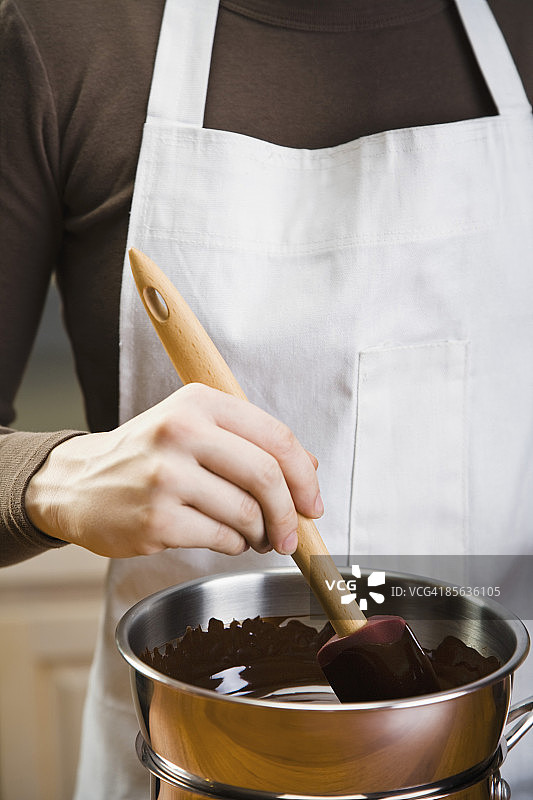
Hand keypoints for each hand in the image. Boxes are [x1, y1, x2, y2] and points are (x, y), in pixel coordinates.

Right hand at [25, 384, 322, 558]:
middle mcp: (181, 431)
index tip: (312, 502)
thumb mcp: (195, 427)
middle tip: (292, 534)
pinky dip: (235, 545)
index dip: (304, 476)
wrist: (79, 483)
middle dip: (290, 514)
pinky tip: (225, 538)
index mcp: (198, 402)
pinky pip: (222, 538)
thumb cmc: (147, 456)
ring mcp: (166, 476)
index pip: (276, 436)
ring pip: (247, 513)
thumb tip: (309, 467)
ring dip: (260, 533)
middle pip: (267, 476)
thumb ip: (251, 441)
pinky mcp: (157, 519)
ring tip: (252, 534)